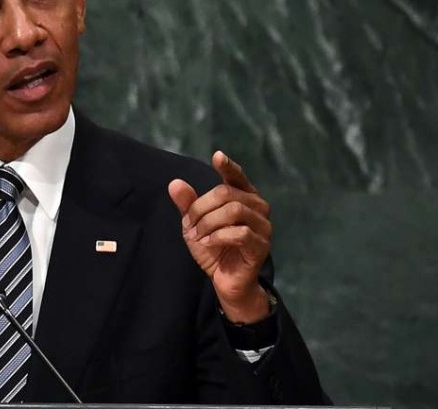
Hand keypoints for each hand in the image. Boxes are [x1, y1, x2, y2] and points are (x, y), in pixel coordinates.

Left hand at [168, 151, 272, 323]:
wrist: (224, 280)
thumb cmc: (213, 248)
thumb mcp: (195, 225)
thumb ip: (188, 204)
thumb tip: (174, 183)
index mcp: (243, 197)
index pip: (237, 176)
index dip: (228, 166)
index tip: (217, 156)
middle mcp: (257, 207)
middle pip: (226, 194)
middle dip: (201, 208)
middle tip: (189, 226)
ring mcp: (263, 226)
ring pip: (234, 211)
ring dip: (208, 223)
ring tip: (197, 236)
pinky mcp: (262, 245)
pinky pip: (240, 233)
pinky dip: (218, 236)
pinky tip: (207, 243)